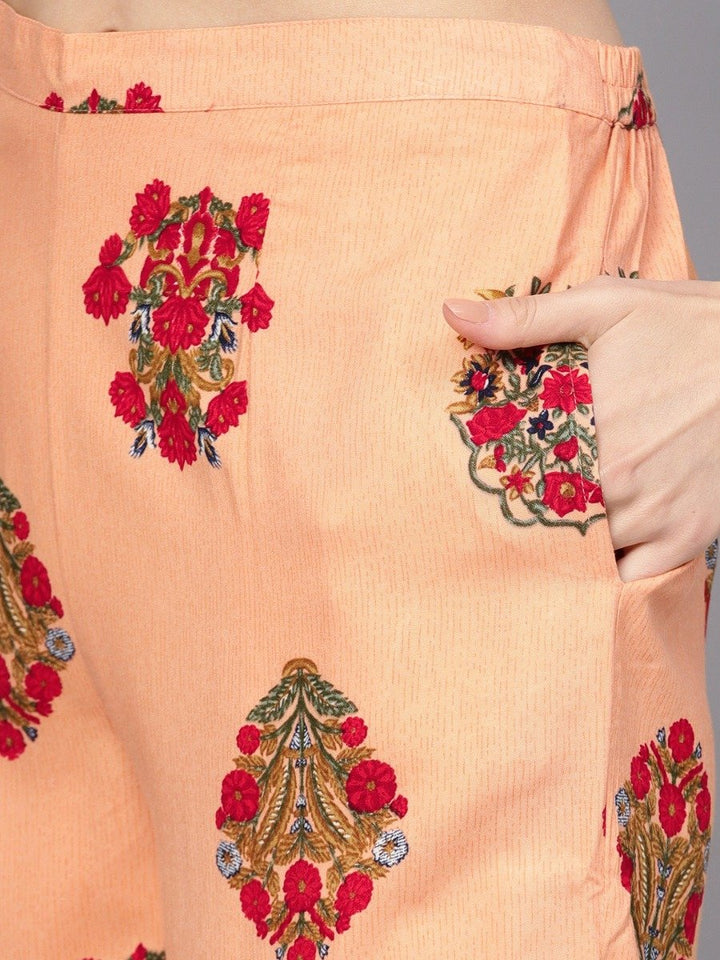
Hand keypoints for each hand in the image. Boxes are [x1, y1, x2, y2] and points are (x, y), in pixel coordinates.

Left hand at [442, 274, 719, 582]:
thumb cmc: (694, 328)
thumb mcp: (608, 307)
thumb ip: (526, 318)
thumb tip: (452, 314)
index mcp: (591, 430)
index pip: (512, 478)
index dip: (492, 482)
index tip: (479, 478)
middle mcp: (620, 483)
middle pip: (544, 520)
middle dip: (523, 514)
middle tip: (509, 503)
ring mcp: (657, 516)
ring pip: (583, 553)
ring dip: (561, 544)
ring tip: (545, 525)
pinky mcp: (690, 537)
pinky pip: (631, 578)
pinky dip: (608, 572)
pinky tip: (595, 547)